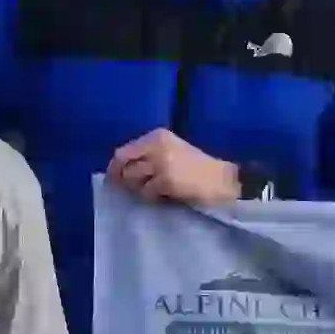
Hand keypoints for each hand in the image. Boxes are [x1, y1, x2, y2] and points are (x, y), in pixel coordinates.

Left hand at [104, 129, 244, 205]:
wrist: (220, 180)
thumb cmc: (196, 167)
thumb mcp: (171, 150)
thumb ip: (148, 154)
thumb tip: (120, 169)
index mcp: (157, 136)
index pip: (124, 151)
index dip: (115, 167)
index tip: (113, 179)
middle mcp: (156, 146)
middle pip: (123, 164)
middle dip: (123, 178)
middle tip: (129, 189)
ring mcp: (160, 163)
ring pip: (132, 179)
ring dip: (139, 188)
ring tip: (155, 190)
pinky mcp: (165, 180)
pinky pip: (146, 192)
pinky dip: (152, 197)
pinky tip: (165, 195)